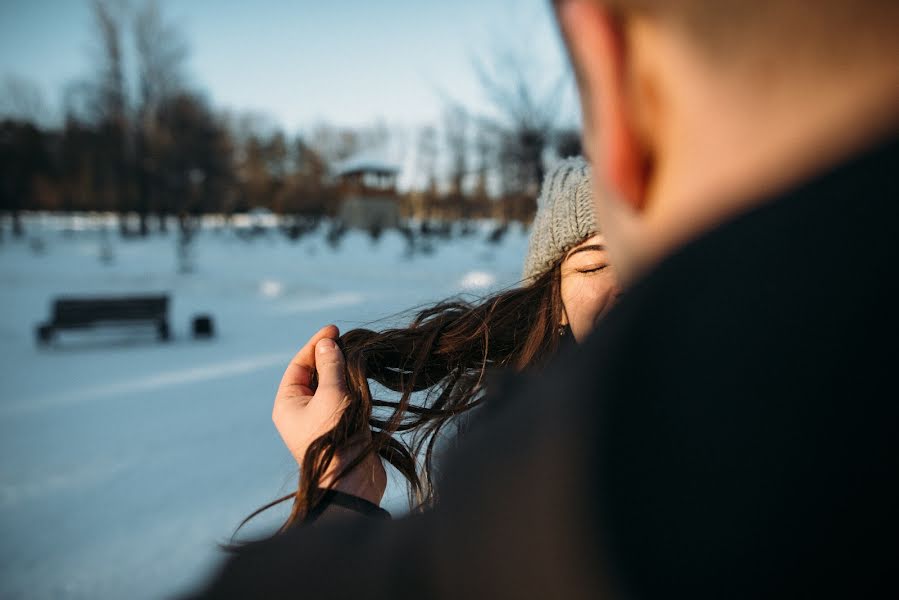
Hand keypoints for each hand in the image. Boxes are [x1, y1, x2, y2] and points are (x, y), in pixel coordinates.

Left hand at [272, 324, 386, 504]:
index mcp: (288, 404)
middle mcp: (301, 411)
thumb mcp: (331, 396)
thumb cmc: (335, 438)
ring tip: (359, 355)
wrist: (351, 482)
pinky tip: (365, 376)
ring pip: (331, 386)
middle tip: (350, 341)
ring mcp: (321, 420)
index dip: (316, 344)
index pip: (299, 365)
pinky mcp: (341, 427)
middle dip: (331, 356)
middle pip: (315, 374)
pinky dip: (353, 385)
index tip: (335, 330)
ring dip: (344, 370)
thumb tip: (327, 343)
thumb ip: (331, 366)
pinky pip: (344, 399)